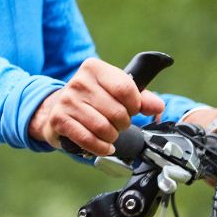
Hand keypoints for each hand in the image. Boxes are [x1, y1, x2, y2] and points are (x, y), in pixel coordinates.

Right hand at [29, 57, 163, 155]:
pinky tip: (104, 146)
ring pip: (103, 128)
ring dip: (112, 137)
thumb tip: (157, 107)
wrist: (58, 107)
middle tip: (118, 123)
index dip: (135, 105)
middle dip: (124, 124)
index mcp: (94, 68)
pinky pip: (88, 139)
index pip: (126, 89)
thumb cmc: (93, 99)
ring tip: (110, 134)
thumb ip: (142, 97)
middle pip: (117, 112)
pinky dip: (101, 148)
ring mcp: (67, 100)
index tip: (132, 109)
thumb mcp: (117, 91)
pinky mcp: (59, 119)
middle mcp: (78, 81)